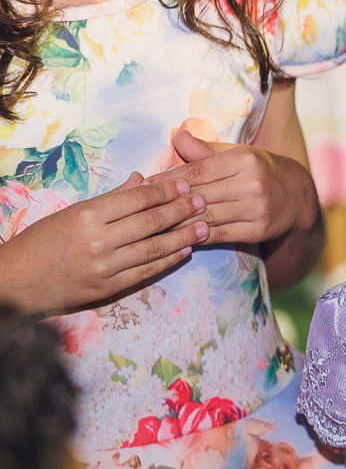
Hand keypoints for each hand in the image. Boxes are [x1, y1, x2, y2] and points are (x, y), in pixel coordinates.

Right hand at [0, 173, 207, 311]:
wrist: (15, 282)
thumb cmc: (42, 241)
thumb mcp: (71, 212)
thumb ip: (111, 198)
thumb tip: (141, 180)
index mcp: (87, 215)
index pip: (137, 199)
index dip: (166, 192)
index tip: (186, 186)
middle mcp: (98, 241)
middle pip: (151, 222)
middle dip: (182, 210)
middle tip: (203, 202)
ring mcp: (104, 267)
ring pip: (154, 248)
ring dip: (184, 236)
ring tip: (205, 225)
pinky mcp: (107, 289)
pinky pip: (146, 272)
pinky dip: (168, 260)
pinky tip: (185, 250)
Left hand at [146, 130, 317, 245]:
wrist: (297, 197)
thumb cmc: (259, 170)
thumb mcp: (237, 154)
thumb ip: (206, 150)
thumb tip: (177, 137)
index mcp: (244, 159)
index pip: (197, 170)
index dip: (168, 178)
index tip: (144, 183)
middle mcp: (253, 183)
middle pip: (199, 195)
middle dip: (167, 201)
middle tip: (139, 207)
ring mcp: (256, 209)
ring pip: (206, 217)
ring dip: (176, 222)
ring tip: (151, 224)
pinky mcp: (257, 230)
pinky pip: (218, 235)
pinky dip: (195, 236)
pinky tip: (176, 237)